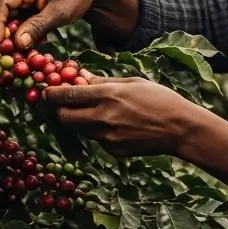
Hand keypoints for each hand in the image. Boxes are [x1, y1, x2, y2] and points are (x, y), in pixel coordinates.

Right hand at [0, 0, 137, 48]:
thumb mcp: (59, 13)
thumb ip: (37, 27)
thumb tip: (17, 44)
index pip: (0, 5)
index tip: (1, 45)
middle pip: (0, 14)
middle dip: (5, 35)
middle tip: (12, 54)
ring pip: (8, 21)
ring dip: (15, 37)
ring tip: (29, 50)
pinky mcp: (26, 8)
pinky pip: (18, 24)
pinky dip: (24, 35)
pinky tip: (38, 42)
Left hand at [43, 76, 199, 157]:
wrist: (181, 129)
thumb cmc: (160, 99)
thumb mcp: (133, 82)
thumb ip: (104, 82)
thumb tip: (81, 77)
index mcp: (108, 95)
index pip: (68, 95)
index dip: (52, 93)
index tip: (46, 91)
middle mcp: (104, 118)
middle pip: (65, 118)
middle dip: (59, 110)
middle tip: (63, 104)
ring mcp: (108, 137)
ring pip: (81, 129)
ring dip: (81, 120)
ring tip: (98, 111)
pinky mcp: (114, 150)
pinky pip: (98, 139)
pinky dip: (100, 131)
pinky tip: (119, 125)